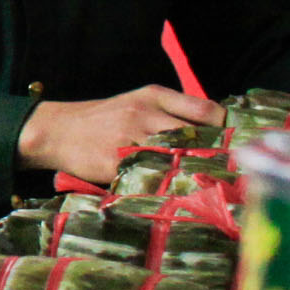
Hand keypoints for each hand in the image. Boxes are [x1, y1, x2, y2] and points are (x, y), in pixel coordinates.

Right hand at [19, 84, 217, 185]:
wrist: (56, 130)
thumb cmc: (103, 118)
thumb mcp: (137, 101)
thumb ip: (172, 111)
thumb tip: (216, 130)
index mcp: (153, 96)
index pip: (206, 110)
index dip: (225, 130)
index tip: (233, 145)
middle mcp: (143, 114)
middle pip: (196, 137)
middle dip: (214, 155)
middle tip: (229, 172)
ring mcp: (129, 138)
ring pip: (176, 158)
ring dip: (193, 173)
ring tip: (208, 186)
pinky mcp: (114, 163)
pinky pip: (149, 176)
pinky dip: (165, 186)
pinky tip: (175, 193)